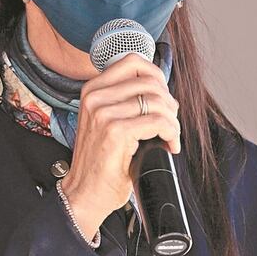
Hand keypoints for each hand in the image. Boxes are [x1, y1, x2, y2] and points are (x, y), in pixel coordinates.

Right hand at [60, 53, 181, 239]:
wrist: (84, 193)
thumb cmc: (100, 161)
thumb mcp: (105, 121)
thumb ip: (124, 100)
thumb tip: (161, 91)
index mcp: (93, 89)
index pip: (133, 61)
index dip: (156, 76)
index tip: (163, 99)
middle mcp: (96, 97)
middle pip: (150, 81)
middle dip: (168, 103)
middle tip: (169, 123)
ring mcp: (104, 113)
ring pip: (157, 102)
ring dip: (172, 121)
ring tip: (170, 137)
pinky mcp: (116, 131)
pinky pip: (159, 122)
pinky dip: (171, 133)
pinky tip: (169, 146)